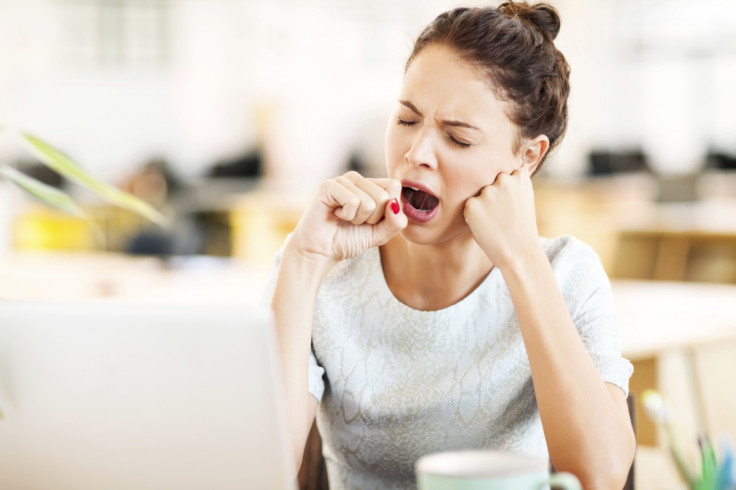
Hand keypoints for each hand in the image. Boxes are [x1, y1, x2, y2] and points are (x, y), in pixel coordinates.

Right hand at [290, 171, 407, 264]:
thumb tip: (395, 204)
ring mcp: (342, 180)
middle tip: (354, 222)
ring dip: (358, 219)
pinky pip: (353, 201)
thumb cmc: (348, 240)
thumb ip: (395, 222)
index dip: (387, 211)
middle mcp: (357, 179)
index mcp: (371, 185)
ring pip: (369, 201)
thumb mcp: (379, 234)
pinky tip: (335, 215)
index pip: (394, 186)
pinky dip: (347, 216)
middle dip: (372, 218)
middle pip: (384, 196)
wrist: (320, 251)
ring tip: (344, 219)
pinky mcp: (328, 186)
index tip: (371, 221)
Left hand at [463, 168, 539, 267]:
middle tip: (501, 216)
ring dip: (481, 206)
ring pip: (478, 195)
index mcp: (519, 177)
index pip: (504, 176)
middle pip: (489, 184)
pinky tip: (486, 226)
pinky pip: (468, 207)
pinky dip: (473, 216)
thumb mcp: (523, 200)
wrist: (519, 252)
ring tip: (495, 222)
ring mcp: (487, 191)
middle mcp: (503, 179)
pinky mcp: (472, 204)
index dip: (505, 192)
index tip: (510, 206)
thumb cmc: (521, 228)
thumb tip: (494, 178)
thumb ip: (511, 186)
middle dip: (492, 196)